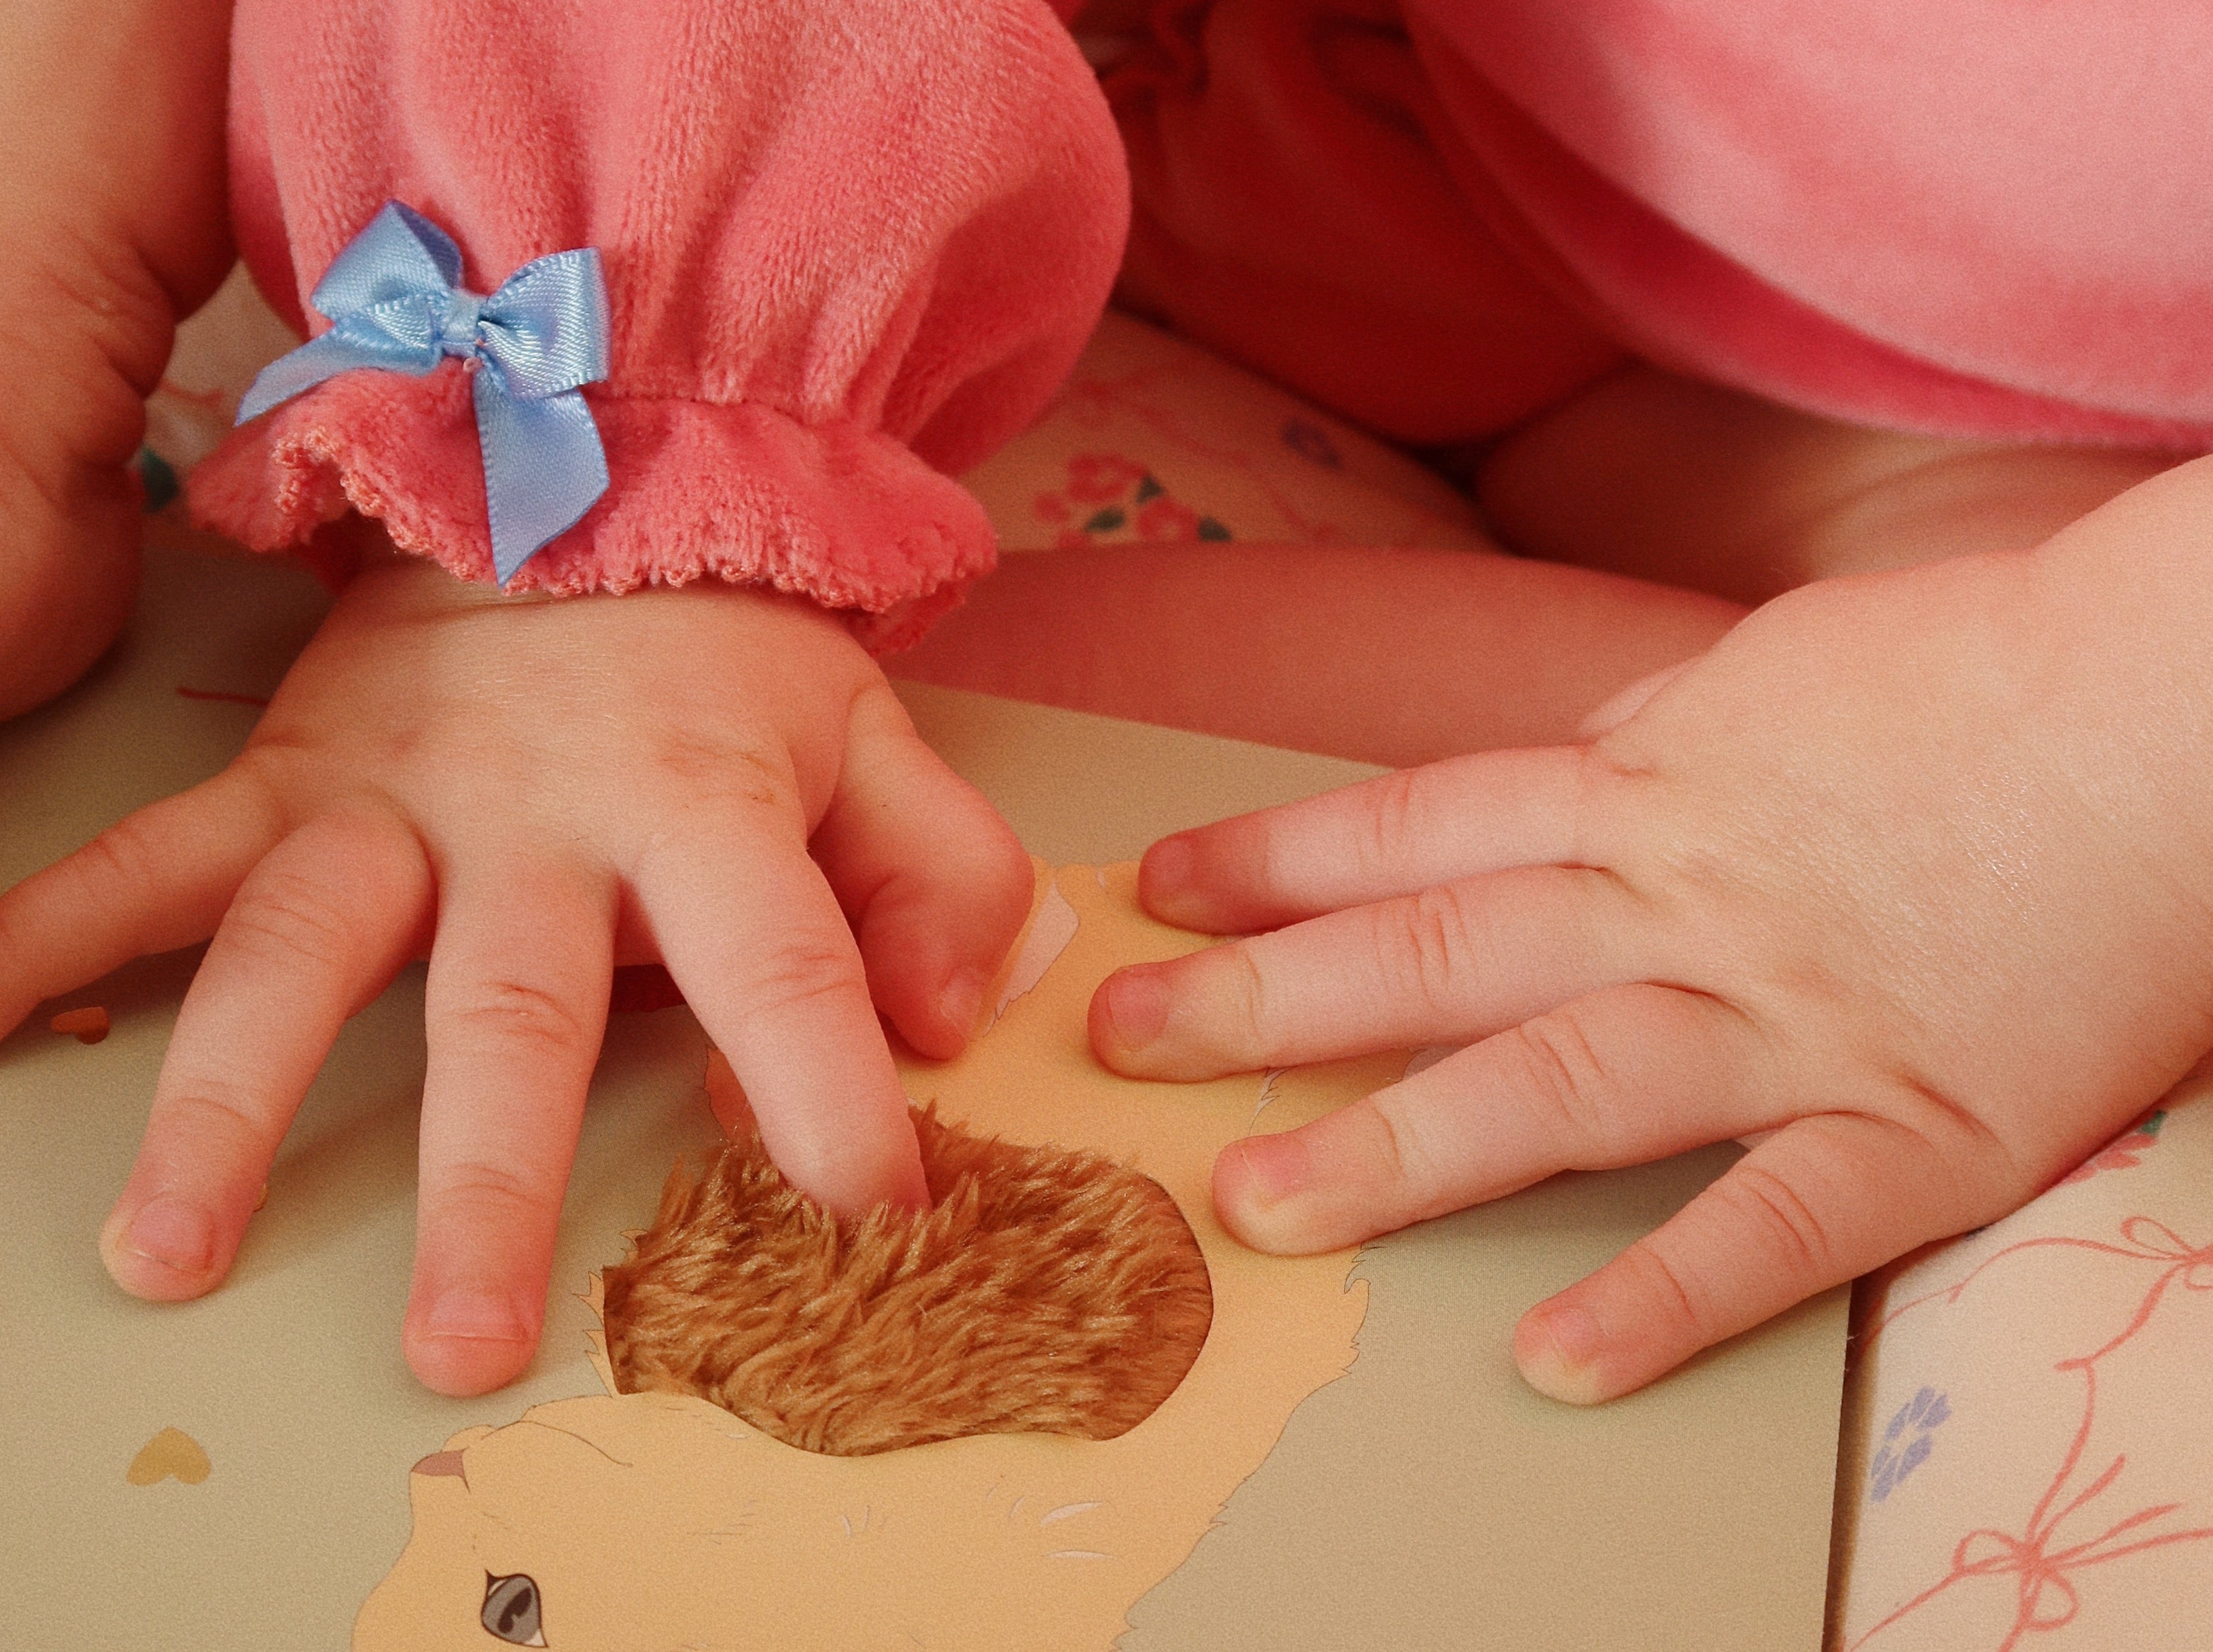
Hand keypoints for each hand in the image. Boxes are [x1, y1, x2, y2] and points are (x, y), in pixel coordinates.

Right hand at [0, 564, 1031, 1395]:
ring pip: (294, 947)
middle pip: (506, 1006)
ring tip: (163, 1246)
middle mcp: (533, 813)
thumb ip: (941, 873)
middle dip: (486, 1177)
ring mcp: (386, 795)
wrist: (575, 474)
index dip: (827, 1084)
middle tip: (460, 1336)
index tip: (869, 1205)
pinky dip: (40, 938)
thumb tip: (956, 1017)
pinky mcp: (284, 780)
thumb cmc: (728, 652)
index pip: (780, 958)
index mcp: (702, 801)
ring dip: (222, 1097)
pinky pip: (149, 859)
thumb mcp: (875, 733)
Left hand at [1089, 457, 2212, 1401]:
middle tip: (1123, 1050)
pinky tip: (1558, 1363)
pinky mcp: (1915, 1119)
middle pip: (1436, 952)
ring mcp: (1788, 1014)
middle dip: (1264, 1000)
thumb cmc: (1980, 676)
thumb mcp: (1771, 676)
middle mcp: (1682, 899)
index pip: (1417, 823)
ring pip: (1557, 1083)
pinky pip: (1773, 1222)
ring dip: (1397, 1149)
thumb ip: (1649, 740)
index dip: (1275, 861)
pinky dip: (1667, 1295)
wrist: (2178, 703)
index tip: (1159, 895)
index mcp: (1649, 784)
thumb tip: (1564, 767)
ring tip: (1258, 1210)